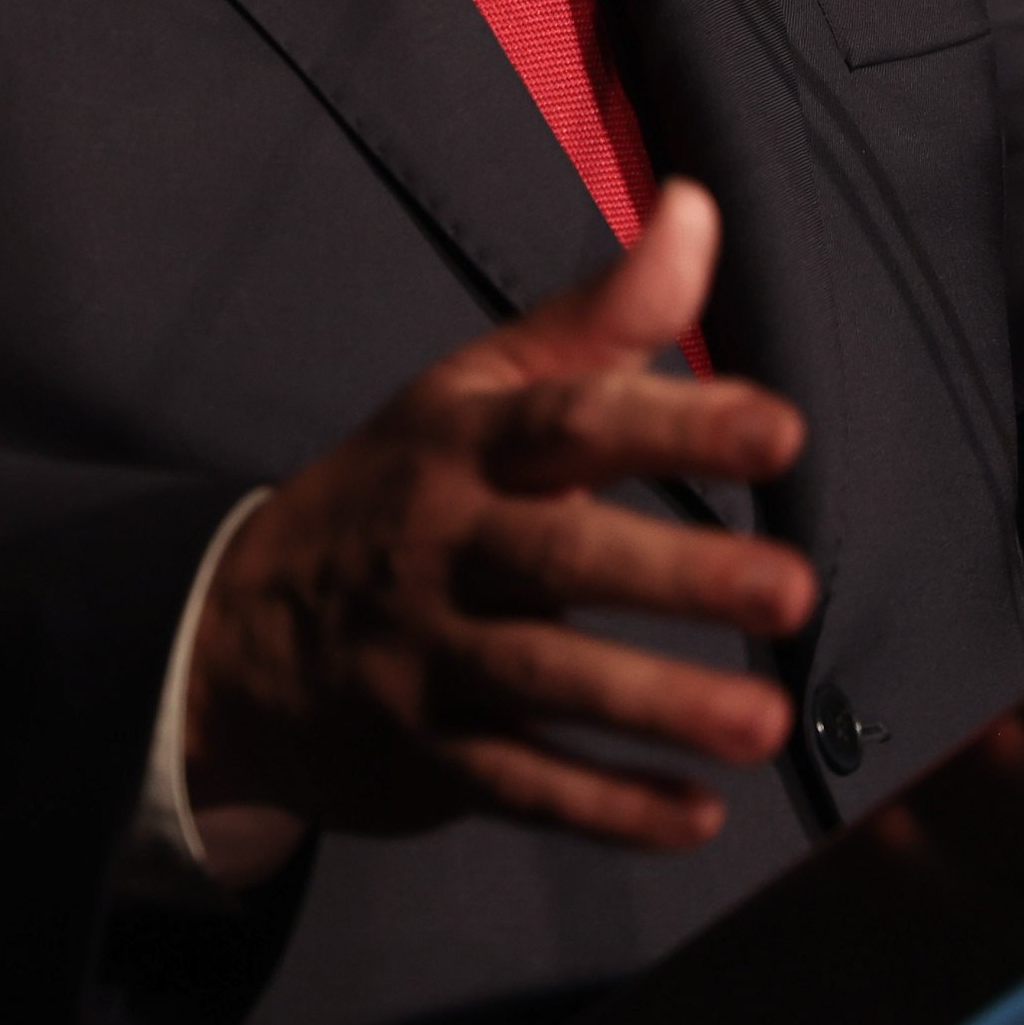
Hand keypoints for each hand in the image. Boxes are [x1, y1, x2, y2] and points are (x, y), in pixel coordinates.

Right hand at [182, 182, 815, 853]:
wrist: (232, 634)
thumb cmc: (400, 494)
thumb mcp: (476, 390)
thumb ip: (602, 315)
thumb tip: (695, 205)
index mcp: (467, 444)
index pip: (573, 420)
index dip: (677, 420)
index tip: (782, 430)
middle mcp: (447, 544)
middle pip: (563, 555)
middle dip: (678, 572)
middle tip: (792, 588)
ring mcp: (430, 654)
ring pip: (547, 680)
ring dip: (657, 704)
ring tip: (764, 723)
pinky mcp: (426, 753)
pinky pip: (520, 787)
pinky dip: (605, 807)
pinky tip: (697, 819)